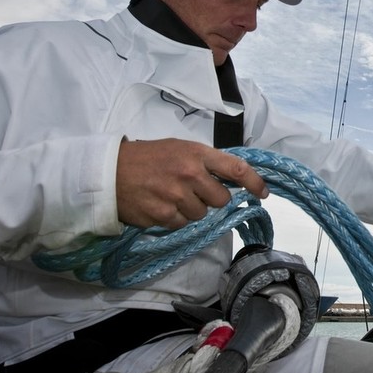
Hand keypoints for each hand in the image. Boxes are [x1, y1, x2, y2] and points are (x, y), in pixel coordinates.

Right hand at [115, 138, 267, 228]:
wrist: (110, 171)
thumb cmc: (148, 157)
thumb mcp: (179, 149)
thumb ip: (205, 162)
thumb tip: (232, 180)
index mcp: (197, 153)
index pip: (236, 169)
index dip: (254, 182)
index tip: (263, 193)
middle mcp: (190, 174)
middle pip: (221, 199)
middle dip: (212, 198)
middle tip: (193, 190)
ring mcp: (176, 196)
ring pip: (201, 214)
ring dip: (191, 209)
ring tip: (171, 195)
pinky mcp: (163, 215)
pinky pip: (182, 224)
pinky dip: (174, 218)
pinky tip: (161, 205)